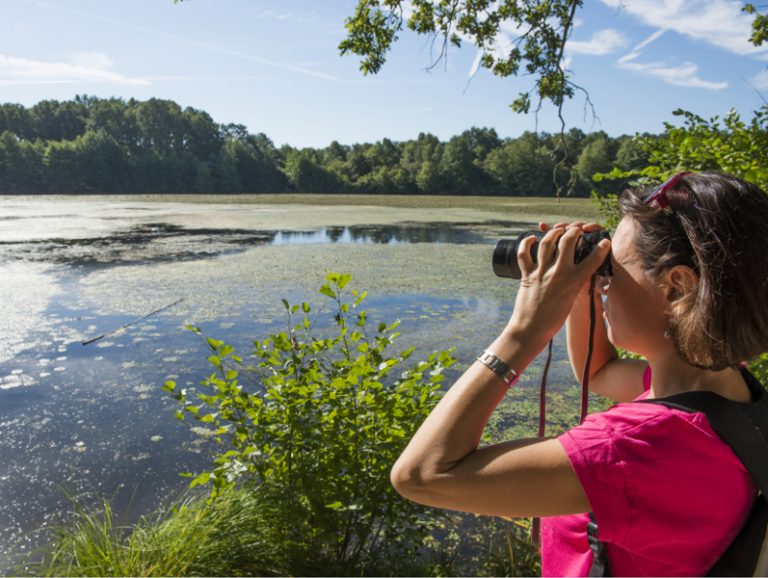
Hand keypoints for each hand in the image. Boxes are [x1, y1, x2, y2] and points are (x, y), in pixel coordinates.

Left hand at [505, 224, 610, 349]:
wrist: (531, 329)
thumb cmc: (553, 318)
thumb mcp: (571, 298)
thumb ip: (575, 282)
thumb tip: (579, 268)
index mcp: (574, 282)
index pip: (593, 259)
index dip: (602, 247)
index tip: (605, 241)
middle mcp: (558, 274)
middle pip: (567, 241)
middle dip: (573, 231)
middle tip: (575, 230)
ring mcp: (541, 273)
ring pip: (546, 243)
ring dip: (552, 232)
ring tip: (557, 230)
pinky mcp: (526, 275)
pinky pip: (524, 254)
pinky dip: (526, 243)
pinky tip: (532, 238)